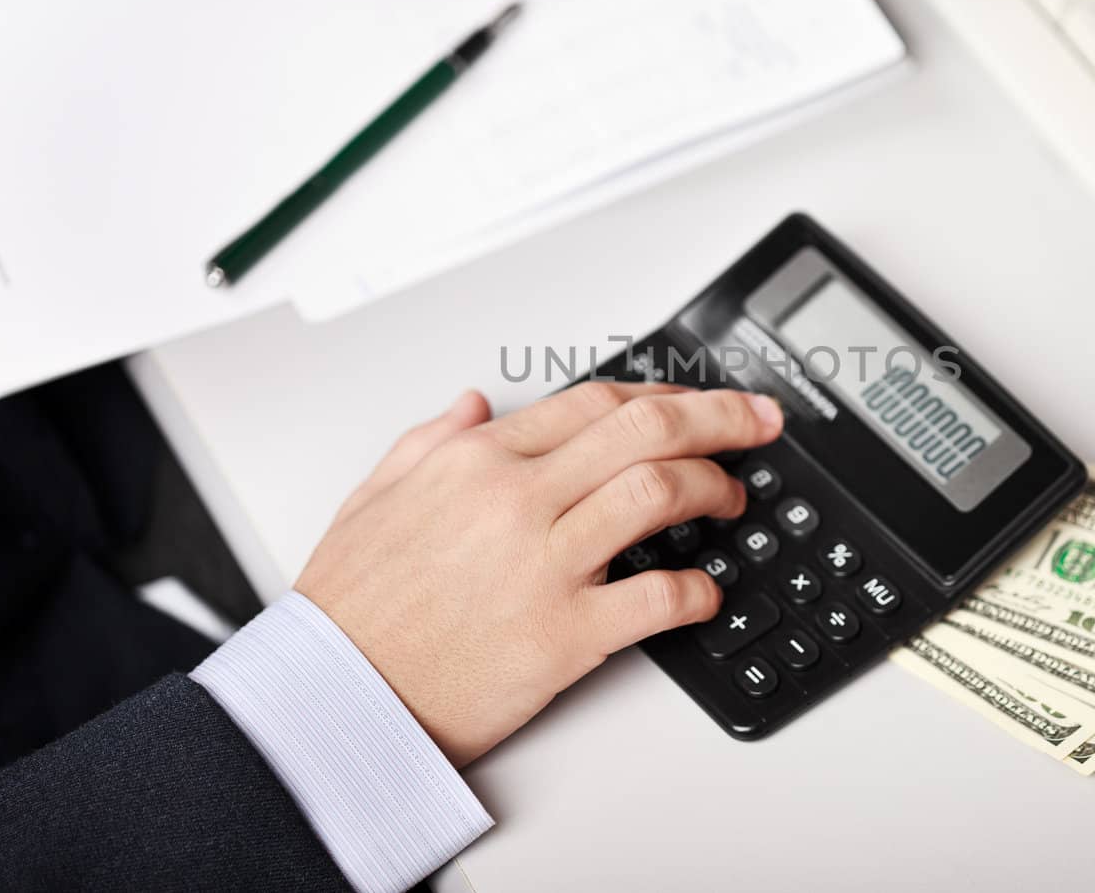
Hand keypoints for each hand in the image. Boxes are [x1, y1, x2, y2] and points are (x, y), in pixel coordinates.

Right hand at [295, 381, 782, 766]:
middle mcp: (517, 499)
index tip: (699, 402)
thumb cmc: (352, 611)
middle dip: (720, 416)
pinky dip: (698, 590)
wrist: (333, 700)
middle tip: (760, 422)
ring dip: (714, 487)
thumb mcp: (373, 497)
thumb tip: (476, 403)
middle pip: (646, 429)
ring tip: (733, 498)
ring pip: (660, 492)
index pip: (596, 402)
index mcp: (477, 460)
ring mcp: (545, 563)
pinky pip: (657, 598)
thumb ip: (430, 439)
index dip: (664, 394)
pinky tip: (706, 591)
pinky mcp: (564, 633)